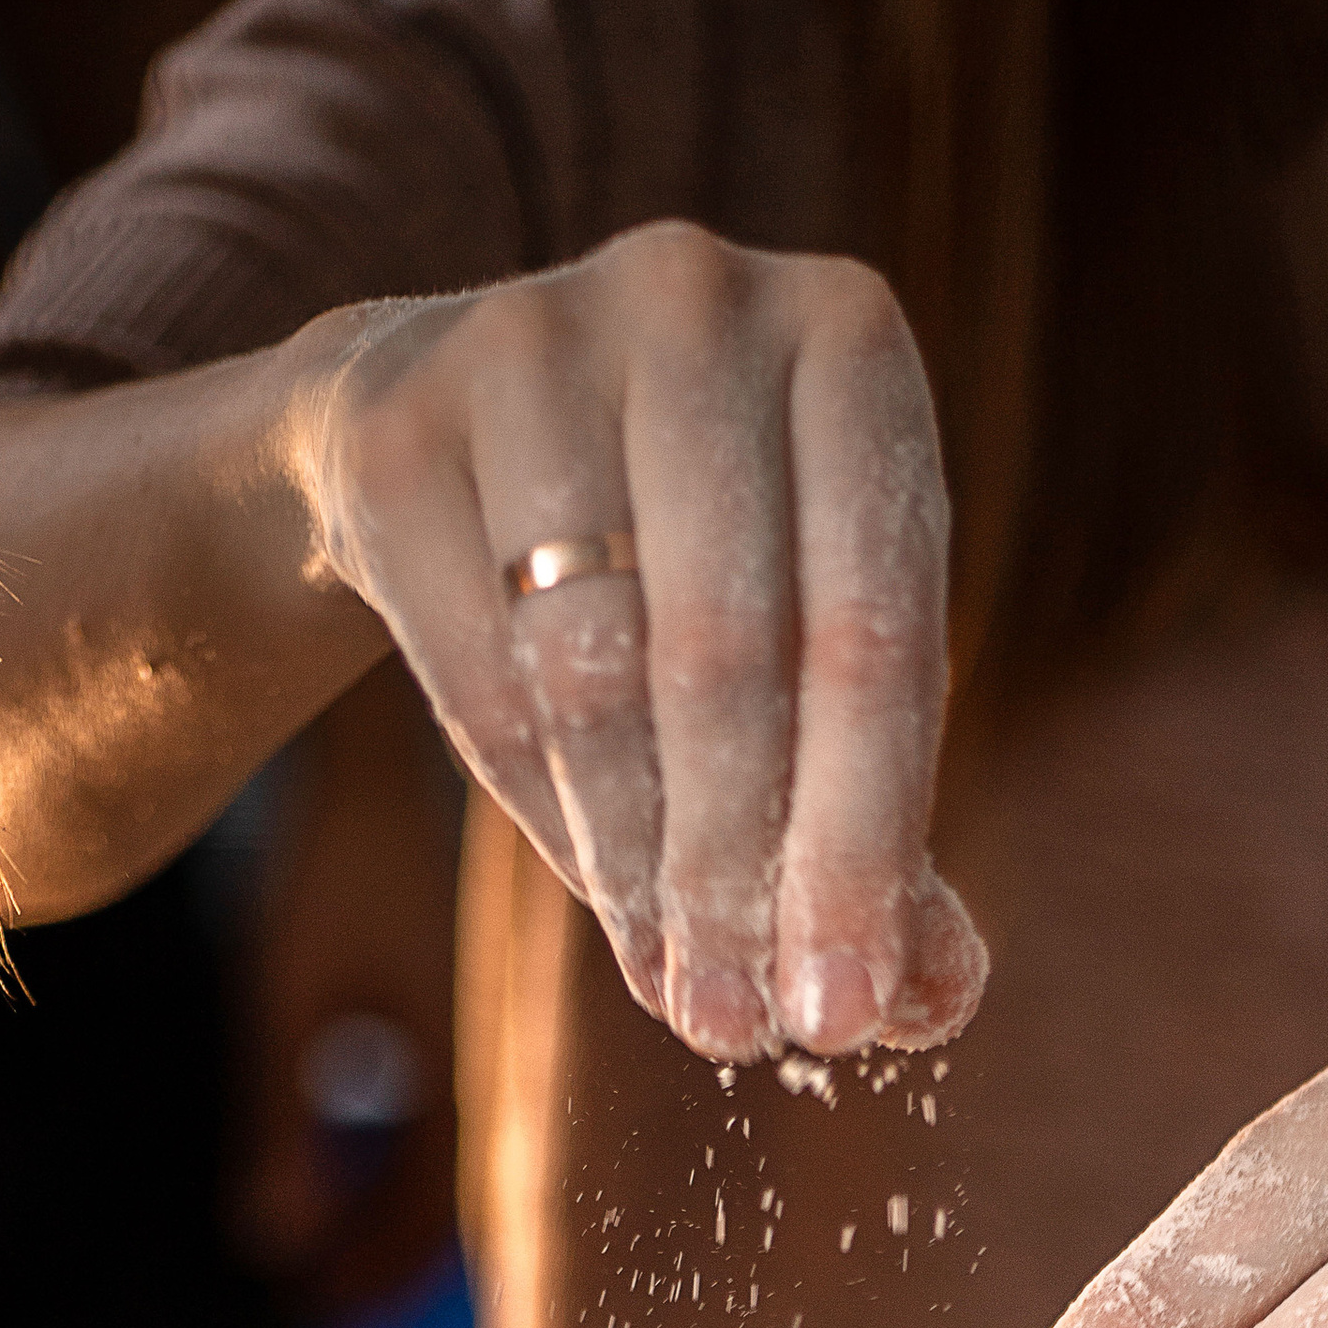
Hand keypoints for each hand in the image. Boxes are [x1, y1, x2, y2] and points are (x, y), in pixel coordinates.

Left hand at [236, 658, 462, 1314]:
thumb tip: (270, 1235)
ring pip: (456, 1168)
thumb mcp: (291, 994)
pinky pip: (455, 1115)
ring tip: (341, 1252)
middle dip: (386, 1267)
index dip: (365, 1279)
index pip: (420, 1224)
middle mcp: (494, 1071)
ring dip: (400, 1218)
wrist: (398, 753)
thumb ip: (282, 1117)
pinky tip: (367, 1165)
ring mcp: (493, 1040)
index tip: (310, 1312)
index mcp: (458, 1080)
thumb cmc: (342, 862)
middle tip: (323, 1306)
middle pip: (449, 1213)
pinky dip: (410, 1159)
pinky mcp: (478, 1007)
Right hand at [296, 223, 985, 1066]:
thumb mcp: (813, 655)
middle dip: (742, 877)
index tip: (848, 1013)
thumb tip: (928, 1000)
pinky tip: (599, 884)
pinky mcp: (398, 418)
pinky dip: (547, 811)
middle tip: (744, 1030)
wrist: (451, 427)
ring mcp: (532, 338)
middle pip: (727, 654)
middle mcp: (698, 298)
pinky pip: (480, 673)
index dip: (864, 844)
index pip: (877, 628)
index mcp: (852, 342)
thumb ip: (882, 826)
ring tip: (679, 988)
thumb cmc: (695, 559)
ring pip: (594, 672)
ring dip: (642, 865)